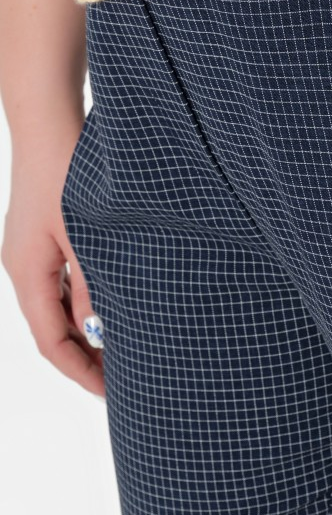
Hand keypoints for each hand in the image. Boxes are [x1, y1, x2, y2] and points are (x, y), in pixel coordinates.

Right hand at [2, 114, 104, 396]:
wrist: (49, 121)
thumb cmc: (66, 171)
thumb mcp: (85, 233)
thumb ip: (92, 283)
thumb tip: (101, 330)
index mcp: (27, 273)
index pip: (50, 342)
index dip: (80, 372)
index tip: (112, 393)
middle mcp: (23, 267)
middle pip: (52, 329)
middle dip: (85, 358)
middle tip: (126, 379)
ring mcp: (32, 251)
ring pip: (58, 307)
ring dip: (87, 330)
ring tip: (125, 349)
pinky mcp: (45, 235)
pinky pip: (63, 283)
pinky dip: (86, 302)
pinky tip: (115, 305)